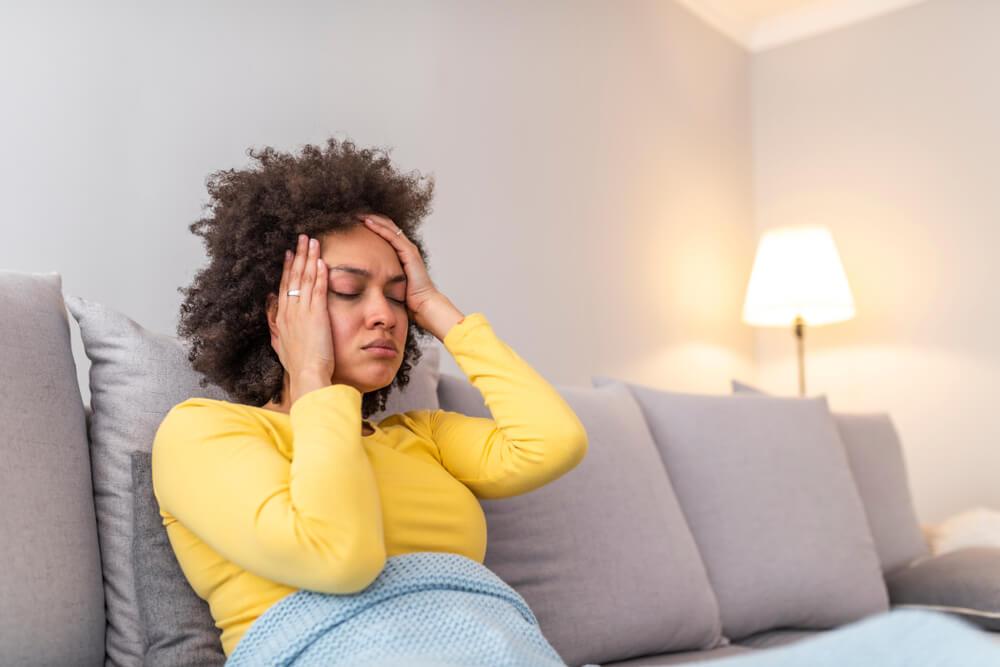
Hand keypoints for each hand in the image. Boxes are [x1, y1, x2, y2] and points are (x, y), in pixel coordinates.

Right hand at [270, 234, 335, 387]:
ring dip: (310, 258)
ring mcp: (302, 312)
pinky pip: (317, 290)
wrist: (306, 376)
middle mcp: (289, 311)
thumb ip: (274, 324)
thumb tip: (270, 307)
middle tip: (302, 238)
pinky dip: (319, 274)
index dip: (288, 268)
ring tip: (313, 241)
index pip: (284, 286)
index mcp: (282, 318)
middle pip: (293, 277)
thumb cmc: (297, 366)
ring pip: (305, 279)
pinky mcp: (316, 315)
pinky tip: (322, 261)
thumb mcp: (279, 343)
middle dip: (298, 255)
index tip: (290, 253)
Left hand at [359, 214, 439, 318]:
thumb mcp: (389, 282)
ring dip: (372, 218)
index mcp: (401, 253)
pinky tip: (367, 223)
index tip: (354, 221)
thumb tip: (361, 277)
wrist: (423, 304)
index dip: (371, 224)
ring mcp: (408, 249)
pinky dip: (379, 228)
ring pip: (388, 226)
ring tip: (357, 214)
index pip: (385, 232)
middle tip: (353, 213)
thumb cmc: (407, 298)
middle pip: (386, 225)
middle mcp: (406, 247)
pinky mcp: (409, 253)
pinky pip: (392, 236)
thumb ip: (379, 275)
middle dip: (370, 217)